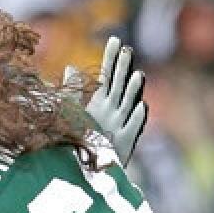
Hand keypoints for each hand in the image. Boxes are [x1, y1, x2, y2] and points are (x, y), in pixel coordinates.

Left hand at [63, 35, 147, 165]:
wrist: (84, 173)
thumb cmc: (80, 144)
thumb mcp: (74, 114)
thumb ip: (75, 92)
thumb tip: (71, 67)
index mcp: (100, 104)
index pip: (107, 76)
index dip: (110, 59)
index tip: (115, 40)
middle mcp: (112, 113)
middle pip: (119, 86)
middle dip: (123, 69)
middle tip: (127, 50)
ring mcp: (119, 127)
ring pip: (128, 105)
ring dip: (134, 91)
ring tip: (138, 75)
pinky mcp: (124, 145)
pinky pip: (131, 131)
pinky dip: (136, 119)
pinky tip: (142, 106)